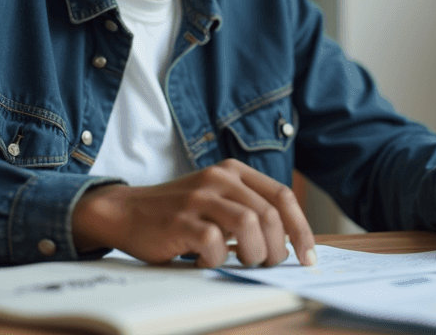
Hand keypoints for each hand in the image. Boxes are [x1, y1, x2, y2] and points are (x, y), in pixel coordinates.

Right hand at [71, 158, 315, 268]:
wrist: (125, 211)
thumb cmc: (177, 212)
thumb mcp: (216, 199)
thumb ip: (248, 209)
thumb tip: (289, 242)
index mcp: (233, 171)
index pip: (282, 196)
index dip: (301, 228)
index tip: (309, 256)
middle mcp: (219, 178)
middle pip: (270, 213)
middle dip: (279, 247)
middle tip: (270, 264)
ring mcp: (199, 198)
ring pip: (249, 224)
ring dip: (254, 253)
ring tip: (244, 263)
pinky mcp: (180, 220)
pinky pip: (215, 243)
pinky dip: (218, 260)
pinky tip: (207, 261)